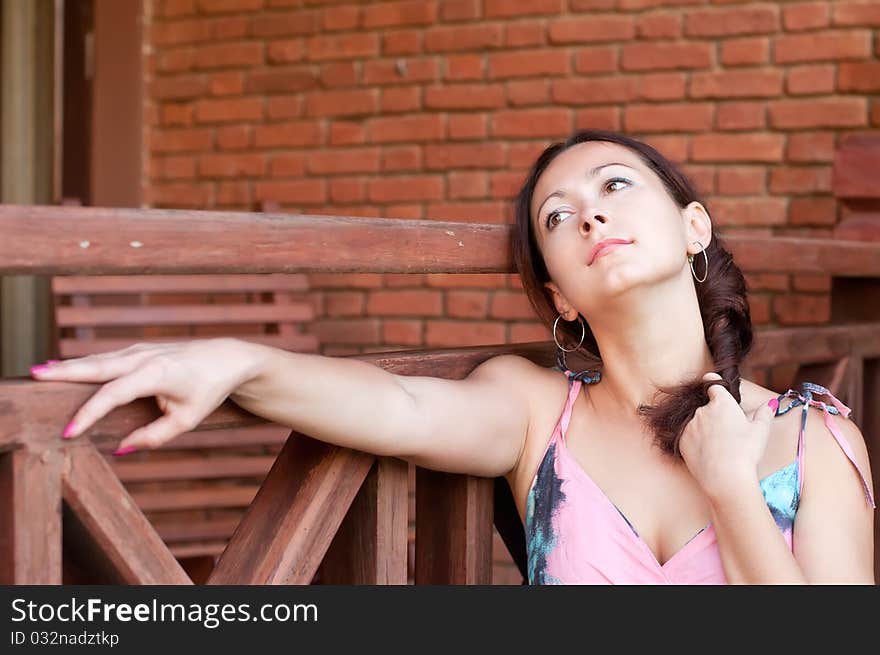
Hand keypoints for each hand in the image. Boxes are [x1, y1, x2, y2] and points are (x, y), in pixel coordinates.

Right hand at [29, 339, 261, 453]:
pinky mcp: (138, 351)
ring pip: (98, 360)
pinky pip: (106, 359)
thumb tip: (121, 449)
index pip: (113, 395)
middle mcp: (143, 357)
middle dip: (65, 372)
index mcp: (156, 374)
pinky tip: (63, 368)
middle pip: (97, 366)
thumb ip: (154, 436)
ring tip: (39, 372)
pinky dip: (84, 364)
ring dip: (69, 366)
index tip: (69, 432)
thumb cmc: (208, 390)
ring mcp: (140, 350)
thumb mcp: (187, 420)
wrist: (227, 359)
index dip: (90, 414)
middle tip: (34, 376)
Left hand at [679, 372, 775, 501]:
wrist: (725, 476)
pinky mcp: (682, 440)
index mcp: (722, 403)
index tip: (714, 384)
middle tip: (728, 431)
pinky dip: (697, 442)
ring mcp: (690, 425)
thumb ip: (764, 414)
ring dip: (706, 429)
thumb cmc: (746, 452)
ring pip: (698, 423)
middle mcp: (703, 410)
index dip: (715, 386)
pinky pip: (689, 436)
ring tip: (720, 446)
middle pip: (708, 407)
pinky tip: (709, 453)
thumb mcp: (760, 431)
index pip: (714, 386)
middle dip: (716, 415)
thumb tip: (770, 404)